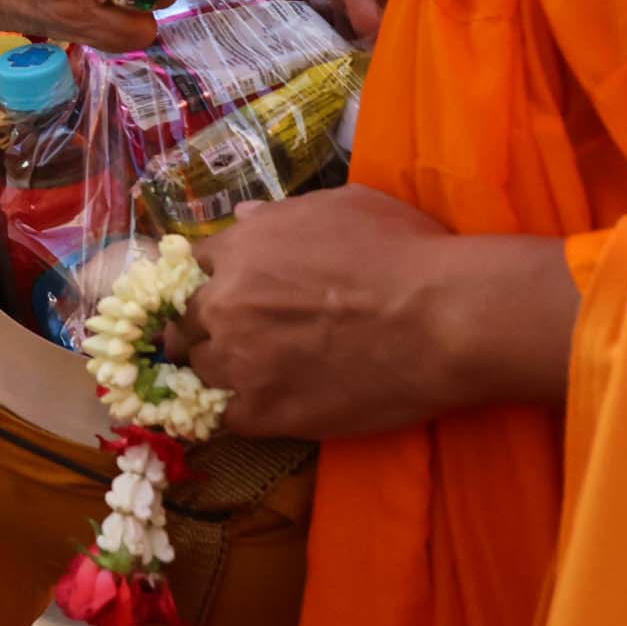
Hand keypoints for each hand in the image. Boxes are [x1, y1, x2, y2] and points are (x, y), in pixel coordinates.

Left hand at [166, 187, 578, 437]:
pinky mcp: (264, 413)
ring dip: (221, 373)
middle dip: (204, 330)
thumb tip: (245, 217)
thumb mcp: (340, 207)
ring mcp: (240, 362)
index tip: (230, 296)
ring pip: (201, 372)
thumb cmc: (402, 250)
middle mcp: (224, 304)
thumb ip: (280, 216)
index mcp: (238, 250)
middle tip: (237, 341)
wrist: (440, 318)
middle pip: (186, 323)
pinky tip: (272, 408)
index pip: (195, 269)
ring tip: (257, 377)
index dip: (214, 283)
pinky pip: (229, 418)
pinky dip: (245, 413)